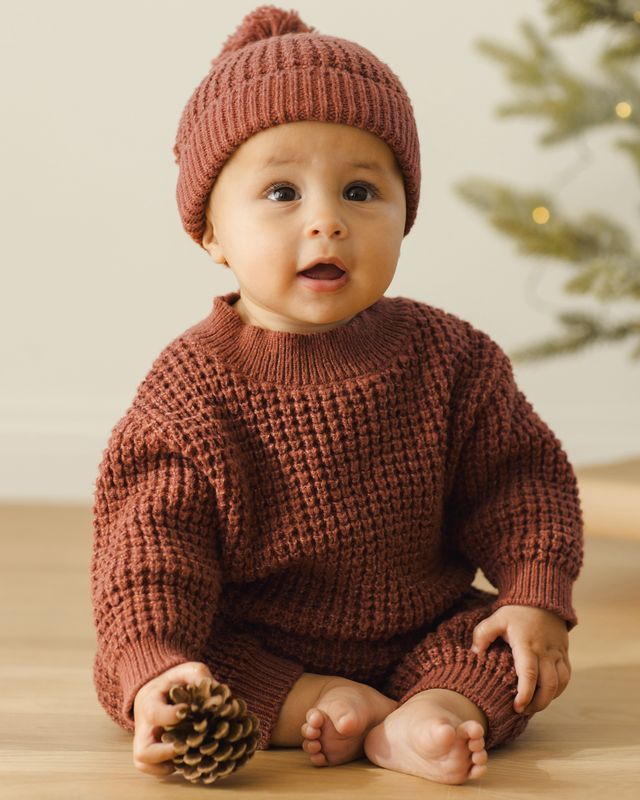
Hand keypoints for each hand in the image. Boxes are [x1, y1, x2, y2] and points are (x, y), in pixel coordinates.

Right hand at [132, 661, 212, 776]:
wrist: (158, 690)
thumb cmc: (174, 681)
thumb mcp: (185, 671)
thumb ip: (198, 675)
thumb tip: (214, 688)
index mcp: (149, 701)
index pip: (154, 714)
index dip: (171, 717)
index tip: (188, 712)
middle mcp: (143, 726)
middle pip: (143, 751)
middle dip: (167, 753)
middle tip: (188, 746)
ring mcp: (144, 741)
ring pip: (144, 763)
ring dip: (167, 764)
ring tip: (190, 756)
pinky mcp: (149, 752)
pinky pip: (150, 768)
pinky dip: (166, 769)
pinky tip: (186, 760)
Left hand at [470, 604, 570, 715]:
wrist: (542, 599)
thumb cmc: (516, 612)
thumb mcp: (496, 618)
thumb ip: (483, 634)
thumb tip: (475, 654)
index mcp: (527, 644)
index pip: (529, 674)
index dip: (525, 694)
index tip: (516, 707)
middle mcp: (545, 651)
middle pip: (548, 685)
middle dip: (537, 704)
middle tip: (522, 712)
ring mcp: (557, 653)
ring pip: (560, 683)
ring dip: (548, 699)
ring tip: (532, 706)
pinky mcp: (564, 654)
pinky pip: (566, 677)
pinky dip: (557, 690)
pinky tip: (545, 695)